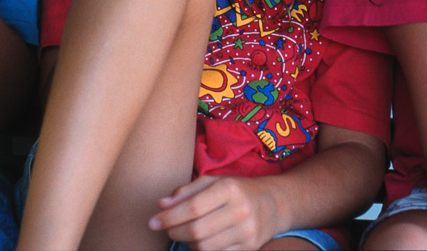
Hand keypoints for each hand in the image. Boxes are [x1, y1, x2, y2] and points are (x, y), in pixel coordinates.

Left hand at [148, 175, 279, 250]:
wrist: (274, 203)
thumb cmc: (237, 190)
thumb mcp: (214, 182)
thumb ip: (186, 191)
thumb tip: (161, 205)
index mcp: (229, 189)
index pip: (193, 207)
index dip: (169, 217)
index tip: (152, 222)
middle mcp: (240, 210)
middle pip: (197, 230)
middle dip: (174, 232)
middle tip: (166, 229)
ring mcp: (247, 232)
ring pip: (205, 247)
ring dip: (188, 243)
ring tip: (185, 233)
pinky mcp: (250, 248)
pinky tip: (201, 241)